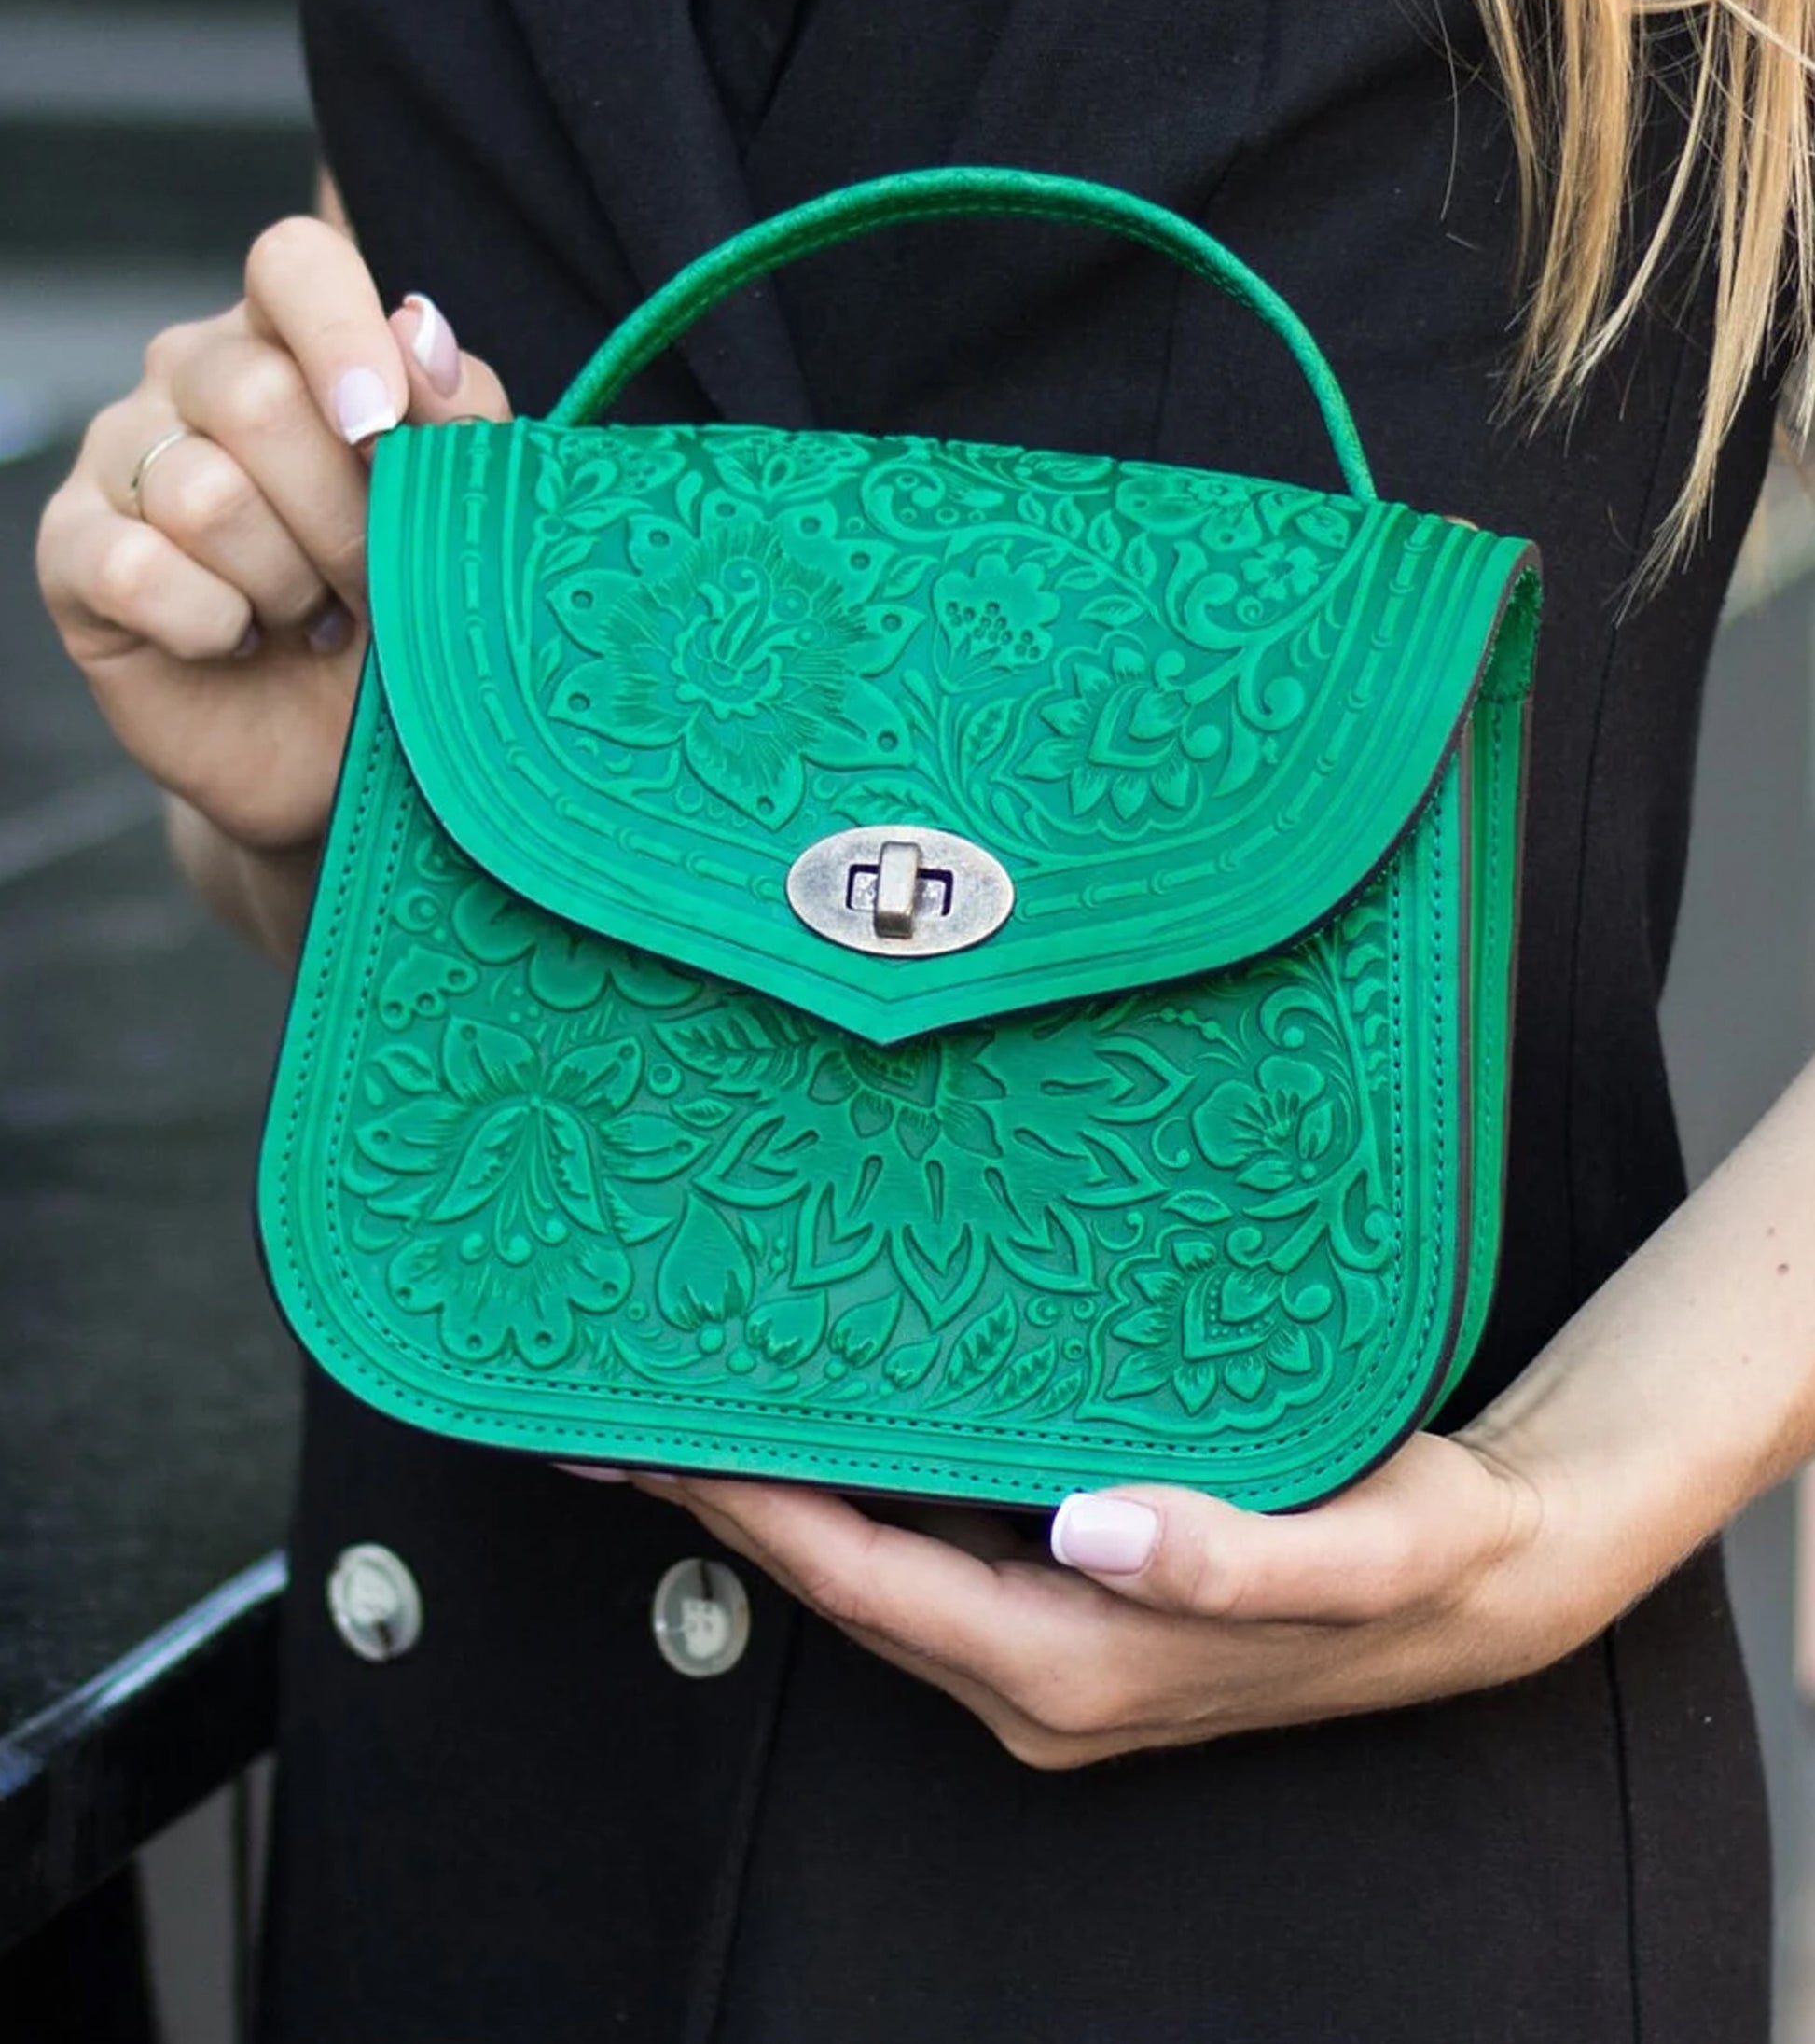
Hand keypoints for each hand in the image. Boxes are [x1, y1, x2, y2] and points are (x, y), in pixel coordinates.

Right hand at [37, 216, 507, 855]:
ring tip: (312, 616)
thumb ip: (460, 415)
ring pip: (205, 494)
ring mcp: (118, 458)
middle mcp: (192, 376)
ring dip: (287, 580)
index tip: (383, 428)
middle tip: (371, 580)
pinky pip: (136, 569)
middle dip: (342, 515)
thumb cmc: (405, 611)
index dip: (342, 333)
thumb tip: (420, 330)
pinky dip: (213, 624)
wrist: (342, 750)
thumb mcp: (458, 513)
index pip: (294, 262)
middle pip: (256, 395)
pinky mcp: (71, 554)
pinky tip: (239, 640)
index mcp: (290, 339)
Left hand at [630, 1431, 1614, 1768]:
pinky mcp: (1070, 1611)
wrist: (1485, 1584)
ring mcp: (1051, 1652)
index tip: (654, 1437)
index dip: (752, 1507)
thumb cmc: (1422, 1559)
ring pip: (876, 1569)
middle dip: (729, 1496)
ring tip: (685, 1404)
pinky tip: (823, 1428)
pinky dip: (856, 1497)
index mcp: (1079, 1667)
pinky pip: (929, 1556)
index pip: (867, 1581)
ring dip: (780, 1495)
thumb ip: (1230, 1560)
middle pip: (843, 1580)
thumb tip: (1100, 1529)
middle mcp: (1041, 1678)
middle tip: (615, 1410)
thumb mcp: (1359, 1551)